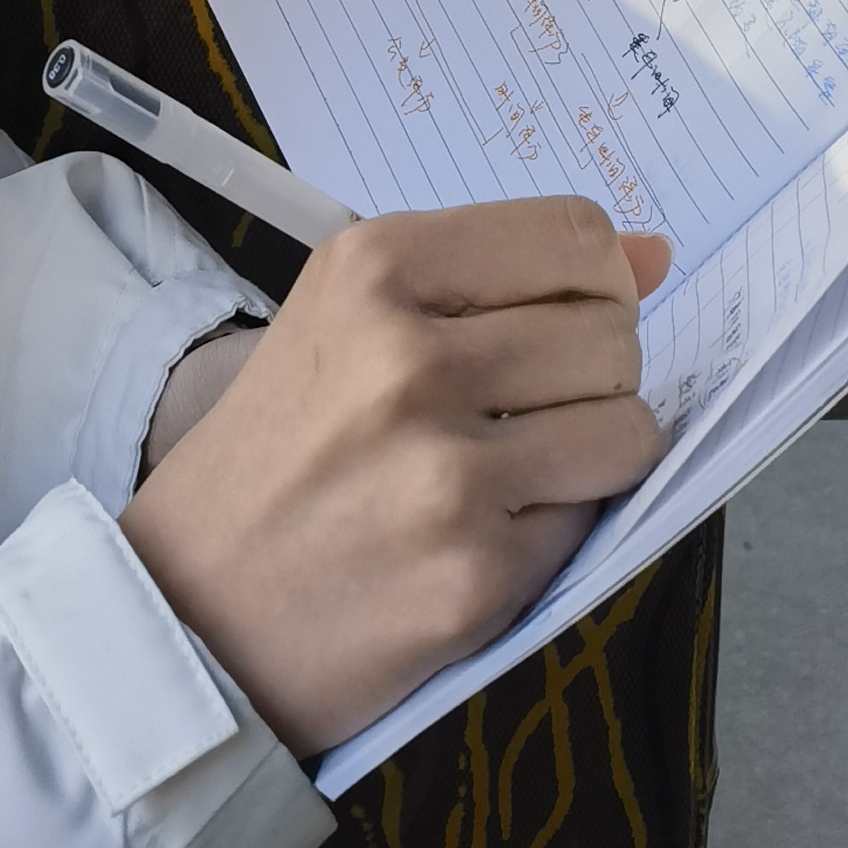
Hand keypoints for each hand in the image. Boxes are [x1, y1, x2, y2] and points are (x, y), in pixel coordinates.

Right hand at [119, 197, 671, 758]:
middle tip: (525, 406)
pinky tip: (485, 533)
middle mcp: (412, 357)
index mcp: (377, 267)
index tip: (567, 314)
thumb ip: (500, 276)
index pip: (574, 235)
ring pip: (628, 427)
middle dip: (594, 372)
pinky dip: (560, 527)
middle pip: (612, 332)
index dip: (596, 279)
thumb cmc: (278, 452)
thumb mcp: (354, 320)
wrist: (190, 611)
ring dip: (593, 450)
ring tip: (516, 468)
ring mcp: (448, 472)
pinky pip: (594, 521)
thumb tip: (657, 253)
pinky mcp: (479, 577)